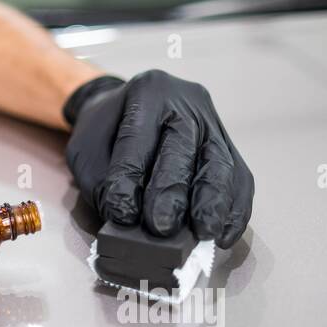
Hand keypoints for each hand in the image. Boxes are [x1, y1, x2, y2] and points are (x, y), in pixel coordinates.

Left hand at [63, 70, 253, 247]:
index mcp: (146, 92)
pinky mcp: (228, 146)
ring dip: (213, 204)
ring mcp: (212, 122)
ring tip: (203, 234)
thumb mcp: (86, 150)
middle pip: (183, 147)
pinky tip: (223, 234)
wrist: (125, 110)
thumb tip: (126, 222)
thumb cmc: (105, 132)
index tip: (123, 214)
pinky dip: (234, 210)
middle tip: (161, 228)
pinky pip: (239, 178)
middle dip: (173, 192)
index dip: (130, 178)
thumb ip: (101, 183)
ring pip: (219, 163)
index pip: (137, 137)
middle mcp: (185, 101)